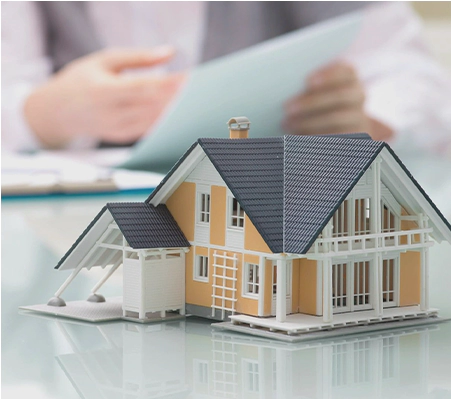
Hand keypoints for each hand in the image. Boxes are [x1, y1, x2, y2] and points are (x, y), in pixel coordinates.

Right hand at [24, 47, 184, 147]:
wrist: (58, 111)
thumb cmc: (81, 80)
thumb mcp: (104, 60)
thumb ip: (138, 58)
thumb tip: (169, 53)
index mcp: (103, 91)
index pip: (142, 87)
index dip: (168, 85)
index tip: (189, 78)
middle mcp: (110, 113)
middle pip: (152, 106)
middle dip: (177, 98)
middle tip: (199, 89)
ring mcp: (116, 129)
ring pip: (154, 121)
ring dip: (175, 110)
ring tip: (193, 99)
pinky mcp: (122, 137)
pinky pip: (149, 129)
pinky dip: (165, 119)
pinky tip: (178, 111)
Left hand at [282, 62, 392, 140]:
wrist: (342, 126)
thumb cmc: (318, 101)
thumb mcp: (315, 90)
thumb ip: (306, 87)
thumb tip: (286, 91)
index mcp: (350, 78)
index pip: (344, 72)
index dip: (327, 76)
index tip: (307, 81)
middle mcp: (358, 95)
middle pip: (339, 96)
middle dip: (311, 102)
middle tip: (287, 108)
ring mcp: (359, 117)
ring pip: (336, 119)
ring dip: (309, 122)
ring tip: (287, 125)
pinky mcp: (354, 137)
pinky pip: (335, 137)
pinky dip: (315, 137)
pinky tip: (298, 136)